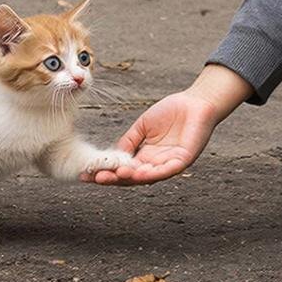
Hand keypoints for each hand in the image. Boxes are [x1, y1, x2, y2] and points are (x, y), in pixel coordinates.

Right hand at [81, 65, 252, 186]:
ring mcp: (169, 164)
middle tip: (96, 178)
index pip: (123, 170)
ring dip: (130, 178)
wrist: (196, 102)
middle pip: (132, 178)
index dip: (105, 172)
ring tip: (114, 176)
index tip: (86, 173)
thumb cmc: (172, 112)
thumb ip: (129, 141)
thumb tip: (112, 156)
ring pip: (147, 177)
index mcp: (146, 157)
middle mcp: (156, 164)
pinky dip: (152, 173)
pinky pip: (166, 170)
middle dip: (113, 179)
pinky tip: (139, 172)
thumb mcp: (142, 127)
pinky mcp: (183, 160)